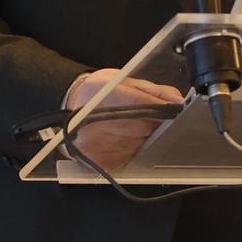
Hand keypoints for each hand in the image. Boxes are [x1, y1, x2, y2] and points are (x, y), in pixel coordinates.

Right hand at [65, 68, 185, 170]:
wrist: (64, 108)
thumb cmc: (96, 91)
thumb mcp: (123, 80)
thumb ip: (154, 91)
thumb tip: (178, 101)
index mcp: (115, 98)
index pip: (155, 110)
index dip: (167, 112)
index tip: (172, 112)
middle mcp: (109, 124)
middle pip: (149, 130)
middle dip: (152, 125)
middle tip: (140, 117)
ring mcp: (104, 146)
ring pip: (140, 145)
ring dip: (140, 138)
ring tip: (124, 127)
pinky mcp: (101, 161)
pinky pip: (127, 157)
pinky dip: (128, 149)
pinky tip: (117, 139)